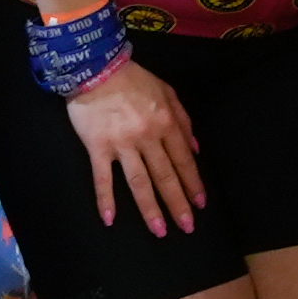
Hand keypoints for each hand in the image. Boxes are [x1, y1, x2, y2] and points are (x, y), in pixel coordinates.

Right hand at [63, 49, 205, 235]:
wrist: (96, 68)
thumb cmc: (134, 79)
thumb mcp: (168, 92)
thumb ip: (184, 121)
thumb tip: (195, 149)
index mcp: (166, 123)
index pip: (183, 160)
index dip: (193, 183)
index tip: (201, 203)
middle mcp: (148, 137)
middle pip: (165, 175)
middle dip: (178, 203)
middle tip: (187, 226)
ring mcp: (122, 144)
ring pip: (140, 182)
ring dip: (150, 208)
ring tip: (160, 230)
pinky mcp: (98, 147)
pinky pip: (103, 178)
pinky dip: (106, 200)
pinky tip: (109, 220)